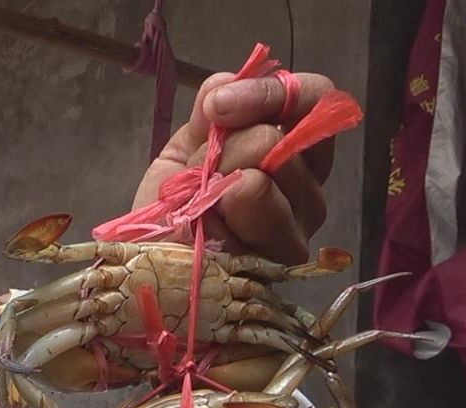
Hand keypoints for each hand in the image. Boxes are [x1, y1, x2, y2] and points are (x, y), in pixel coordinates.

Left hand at [134, 71, 337, 263]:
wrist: (149, 264)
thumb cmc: (173, 207)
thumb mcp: (187, 147)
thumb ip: (211, 110)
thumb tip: (227, 84)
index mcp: (294, 151)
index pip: (316, 100)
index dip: (270, 94)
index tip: (219, 107)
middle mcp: (308, 188)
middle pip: (281, 138)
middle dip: (223, 149)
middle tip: (200, 177)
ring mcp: (300, 226)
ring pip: (263, 173)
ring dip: (213, 185)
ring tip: (199, 209)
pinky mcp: (281, 259)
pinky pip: (246, 207)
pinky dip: (210, 214)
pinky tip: (202, 230)